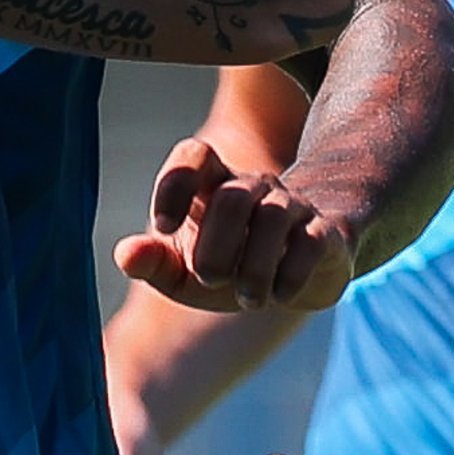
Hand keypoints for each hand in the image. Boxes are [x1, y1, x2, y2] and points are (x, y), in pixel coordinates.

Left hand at [117, 136, 354, 315]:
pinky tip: (278, 296)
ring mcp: (294, 207)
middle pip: (233, 195)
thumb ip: (153, 262)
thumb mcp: (184, 271)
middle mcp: (255, 187)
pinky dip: (291, 274)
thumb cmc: (229, 265)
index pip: (194, 155)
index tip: (163, 228)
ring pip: (275, 216)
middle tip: (210, 279)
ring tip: (247, 299)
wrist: (299, 273)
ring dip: (255, 266)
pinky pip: (312, 242)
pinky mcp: (328, 233)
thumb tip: (125, 255)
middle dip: (217, 244)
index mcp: (214, 186)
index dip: (174, 185)